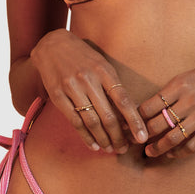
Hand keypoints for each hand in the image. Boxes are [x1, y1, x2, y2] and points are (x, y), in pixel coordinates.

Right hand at [30, 30, 147, 152]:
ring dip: (102, 139)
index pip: (124, 100)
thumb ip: (113, 85)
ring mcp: (71, 87)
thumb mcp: (102, 64)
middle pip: (108, 115)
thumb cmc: (83, 56)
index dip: (134, 121)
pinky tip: (93, 144)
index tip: (142, 137)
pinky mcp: (57, 94)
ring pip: (91, 121)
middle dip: (118, 136)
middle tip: (124, 149)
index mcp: (104, 70)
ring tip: (110, 149)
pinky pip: (74, 120)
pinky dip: (85, 135)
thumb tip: (129, 112)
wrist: (52, 44)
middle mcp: (89, 79)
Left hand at [139, 56, 194, 158]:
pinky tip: (172, 154)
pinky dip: (179, 152)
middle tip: (134, 143)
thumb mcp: (189, 76)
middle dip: (143, 136)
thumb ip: (171, 91)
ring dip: (158, 148)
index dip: (136, 118)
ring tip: (150, 152)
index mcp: (180, 84)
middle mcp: (191, 99)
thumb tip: (149, 110)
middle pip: (158, 123)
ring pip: (173, 137)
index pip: (150, 106)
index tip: (128, 125)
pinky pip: (193, 145)